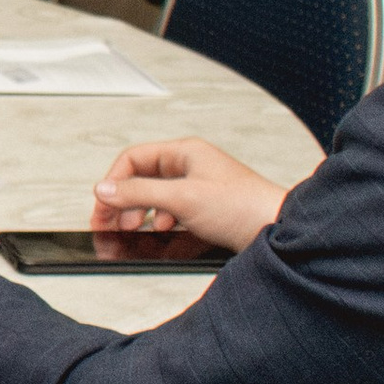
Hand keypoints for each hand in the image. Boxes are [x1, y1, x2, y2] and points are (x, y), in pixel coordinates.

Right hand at [92, 138, 285, 252]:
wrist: (280, 231)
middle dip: (123, 200)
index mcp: (184, 152)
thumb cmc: (244, 207)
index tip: (103, 203)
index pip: (133, 158)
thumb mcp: (182, 198)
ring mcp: (198, 186)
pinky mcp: (205, 207)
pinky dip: (160, 220)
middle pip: (141, 177)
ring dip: (140, 211)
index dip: (114, 181)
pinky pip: (171, 209)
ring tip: (134, 227)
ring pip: (155, 195)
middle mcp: (190, 165)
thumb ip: (139, 193)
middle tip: (109, 220)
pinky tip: (162, 230)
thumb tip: (105, 190)